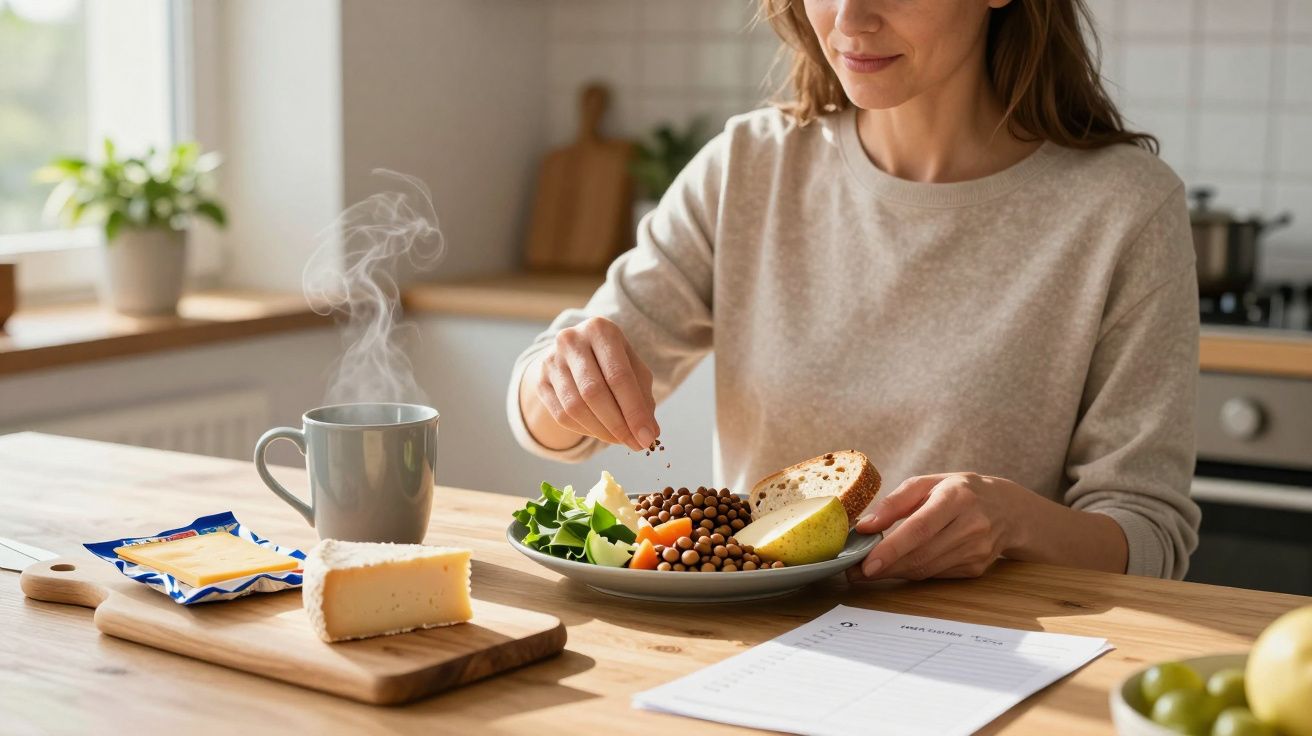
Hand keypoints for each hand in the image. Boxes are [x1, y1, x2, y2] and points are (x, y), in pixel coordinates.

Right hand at [528, 317, 658, 450]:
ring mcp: (551, 360)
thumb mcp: (634, 369)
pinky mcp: (540, 381)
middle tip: (636, 445)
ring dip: (602, 431)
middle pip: (594, 392)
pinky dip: (585, 430)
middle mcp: (571, 340)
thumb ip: (643, 398)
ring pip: (575, 407)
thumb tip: (649, 434)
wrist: (577, 351)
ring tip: (621, 440)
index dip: (634, 411)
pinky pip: (562, 416)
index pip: (618, 376)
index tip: (647, 438)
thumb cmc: (613, 361)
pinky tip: (602, 433)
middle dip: (618, 425)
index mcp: (600, 330)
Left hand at [847, 472, 1026, 581]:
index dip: (891, 549)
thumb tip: (865, 527)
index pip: (920, 528)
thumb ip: (894, 502)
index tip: (865, 564)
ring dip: (894, 572)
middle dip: (884, 566)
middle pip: (921, 554)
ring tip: (868, 570)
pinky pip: (936, 575)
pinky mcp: (977, 568)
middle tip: (853, 571)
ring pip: (926, 569)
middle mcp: (972, 525)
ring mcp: (977, 550)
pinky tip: (898, 567)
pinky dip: (912, 573)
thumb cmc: (959, 491)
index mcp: (957, 497)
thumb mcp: (928, 483)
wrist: (1008, 509)